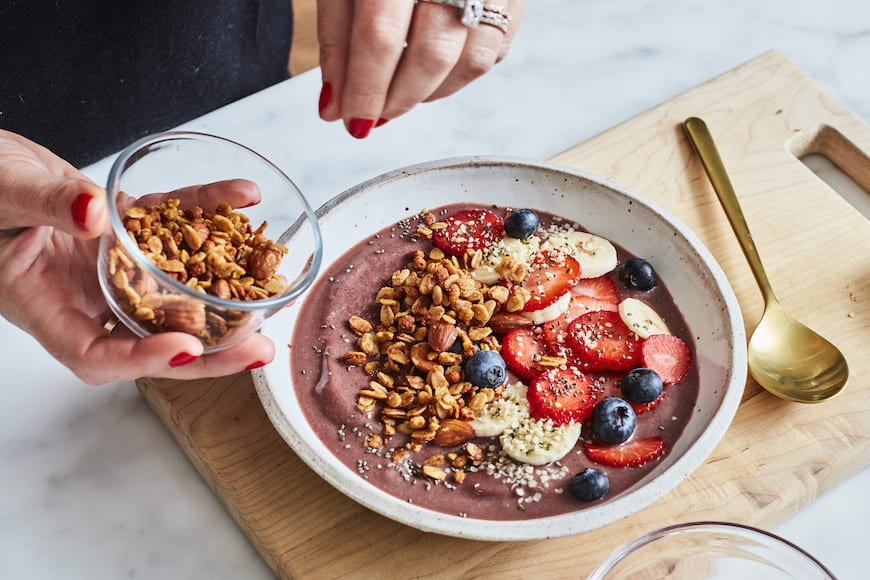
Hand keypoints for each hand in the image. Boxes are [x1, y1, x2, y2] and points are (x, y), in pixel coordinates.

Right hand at [0, 130, 274, 384]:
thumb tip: (92, 215)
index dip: (142, 360)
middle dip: (206, 350)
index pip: (93, 355)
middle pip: (148, 336)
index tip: (186, 349)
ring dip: (221, 294)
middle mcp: (82, 293)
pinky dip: (206, 210)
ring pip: (170, 290)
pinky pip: (172, 224)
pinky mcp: (126, 230)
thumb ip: (45, 204)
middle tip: (258, 351)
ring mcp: (108, 264)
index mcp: (41, 303)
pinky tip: (243, 195)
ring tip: (271, 296)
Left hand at [317, 0, 526, 137]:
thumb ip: (337, 34)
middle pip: (430, 55)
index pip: (381, 35)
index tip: (350, 120)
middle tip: (370, 116)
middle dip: (395, 99)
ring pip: (468, 61)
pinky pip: (492, 52)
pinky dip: (458, 78)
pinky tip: (430, 77)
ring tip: (397, 96)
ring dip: (427, 94)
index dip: (364, 88)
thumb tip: (335, 104)